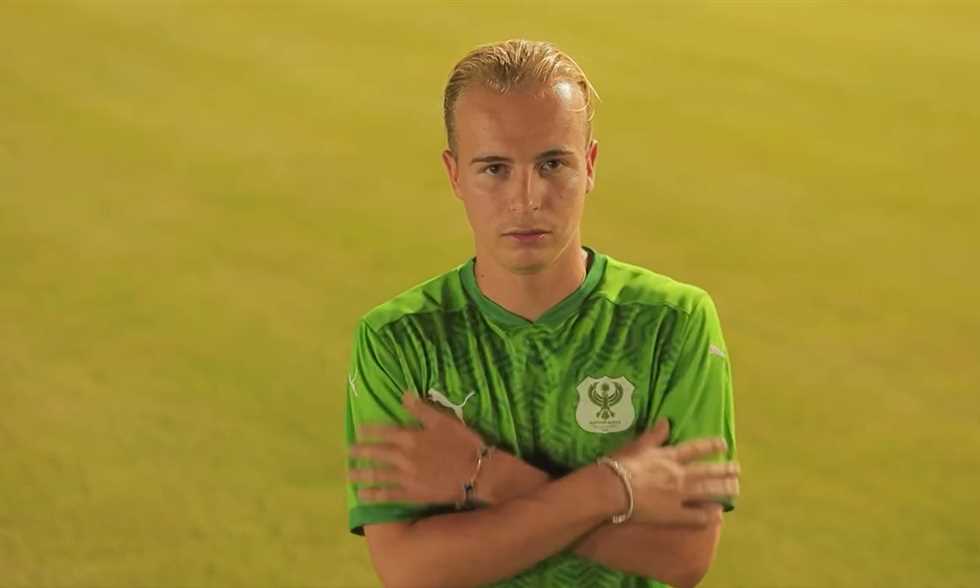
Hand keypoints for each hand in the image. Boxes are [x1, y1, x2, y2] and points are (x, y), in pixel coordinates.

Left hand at [349, 392, 484, 504]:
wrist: (478, 473)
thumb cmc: (463, 443)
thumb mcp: (444, 421)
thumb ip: (421, 409)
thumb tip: (403, 395)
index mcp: (411, 437)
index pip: (385, 432)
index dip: (370, 431)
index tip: (358, 430)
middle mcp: (404, 457)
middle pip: (377, 453)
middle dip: (361, 452)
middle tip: (348, 452)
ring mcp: (406, 478)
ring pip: (378, 475)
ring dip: (361, 474)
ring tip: (349, 473)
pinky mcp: (412, 495)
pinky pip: (388, 495)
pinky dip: (373, 495)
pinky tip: (362, 495)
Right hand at [610, 419, 738, 526]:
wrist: (612, 489)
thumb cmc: (621, 465)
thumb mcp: (637, 445)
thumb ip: (654, 435)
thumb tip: (666, 421)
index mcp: (669, 457)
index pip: (695, 449)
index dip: (711, 445)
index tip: (724, 444)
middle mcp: (679, 475)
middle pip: (708, 472)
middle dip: (725, 470)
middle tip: (738, 469)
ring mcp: (679, 496)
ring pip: (708, 492)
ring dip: (724, 490)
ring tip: (735, 489)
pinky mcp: (674, 515)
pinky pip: (697, 517)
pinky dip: (710, 516)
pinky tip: (719, 515)